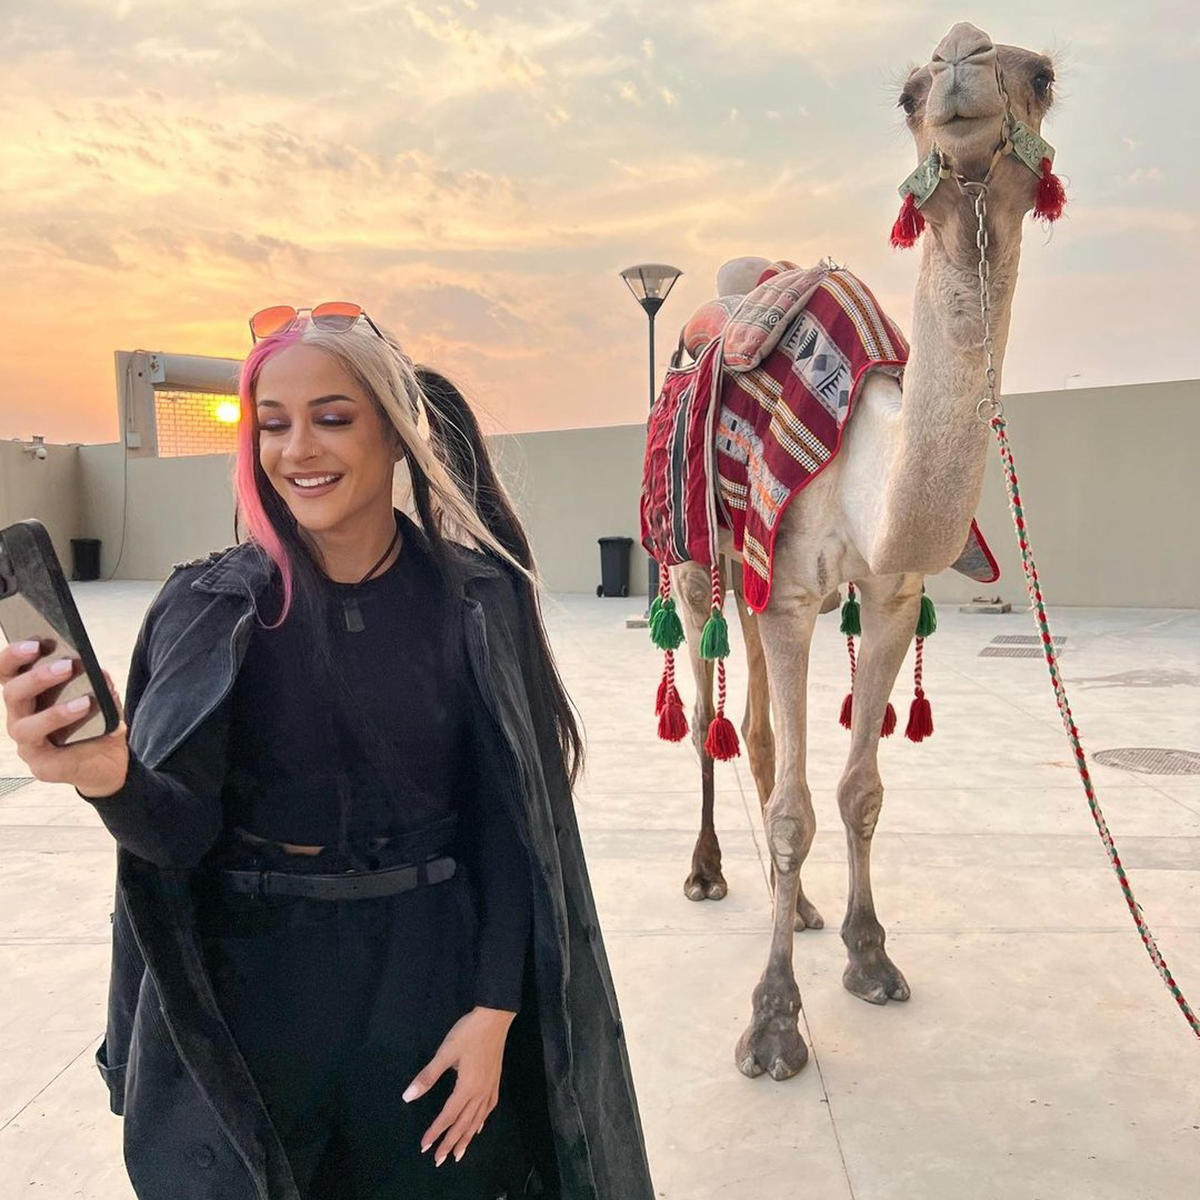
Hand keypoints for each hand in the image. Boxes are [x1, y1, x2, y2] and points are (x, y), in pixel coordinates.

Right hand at [1, 641, 129, 797]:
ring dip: (55, 711)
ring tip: (85, 701)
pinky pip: (44, 750)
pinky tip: (85, 720)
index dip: (13, 655)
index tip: (34, 643)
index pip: (8, 671)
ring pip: (23, 725)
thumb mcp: (103, 696)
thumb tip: (95, 670)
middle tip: (66, 666)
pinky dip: (66, 734)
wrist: (113, 761)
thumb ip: (96, 681)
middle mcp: (20, 717)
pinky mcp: (40, 765)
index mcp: (28, 695)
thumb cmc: (99, 723)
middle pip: (12, 693)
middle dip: (37, 677)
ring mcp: (26, 743)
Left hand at [403, 1006, 515, 1166]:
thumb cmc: (468, 1034)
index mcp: (467, 1088)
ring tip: (459, 1153)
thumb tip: (407, 1097)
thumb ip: (427, 1076)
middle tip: (440, 1160)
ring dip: (467, 1138)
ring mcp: (490, 1088)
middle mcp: (480, 1093)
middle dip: (450, 1143)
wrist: (495, 1017)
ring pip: (477, 1120)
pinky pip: (489, 1109)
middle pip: (463, 1124)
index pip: (448, 1116)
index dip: (435, 1131)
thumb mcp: (445, 1053)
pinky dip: (482, 1121)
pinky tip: (479, 1126)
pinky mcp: (496, 1081)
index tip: (424, 1146)